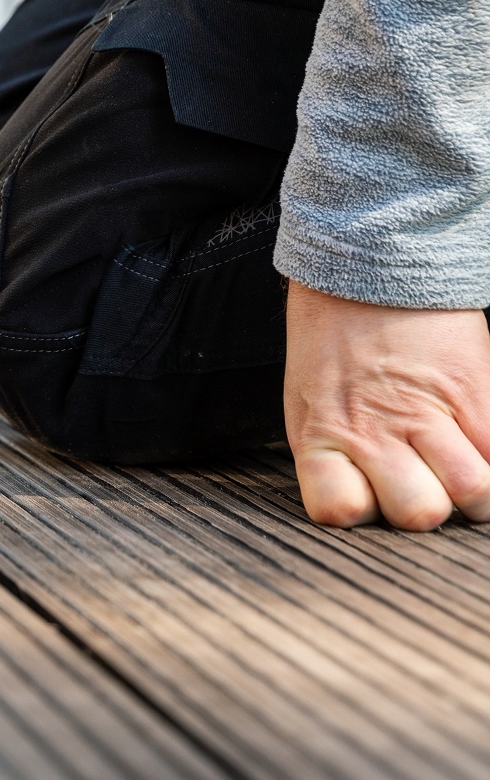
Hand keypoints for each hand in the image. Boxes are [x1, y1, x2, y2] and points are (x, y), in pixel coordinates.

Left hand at [284, 280, 489, 529]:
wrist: (370, 266)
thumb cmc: (333, 339)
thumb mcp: (307, 400)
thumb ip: (332, 456)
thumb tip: (364, 504)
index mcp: (322, 435)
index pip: (339, 509)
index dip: (358, 510)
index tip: (366, 495)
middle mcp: (375, 429)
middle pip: (420, 513)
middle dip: (427, 507)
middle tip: (422, 480)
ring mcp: (431, 412)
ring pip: (474, 491)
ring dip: (475, 490)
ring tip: (462, 467)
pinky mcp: (479, 391)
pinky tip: (483, 447)